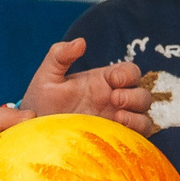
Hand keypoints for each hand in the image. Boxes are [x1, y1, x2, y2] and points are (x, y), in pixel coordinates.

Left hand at [21, 38, 153, 132]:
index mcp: (103, 81)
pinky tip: (117, 129)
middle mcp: (114, 100)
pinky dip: (135, 131)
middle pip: (142, 94)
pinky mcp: (115, 139)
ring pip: (144, 115)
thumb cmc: (41, 102)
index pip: (129, 72)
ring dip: (137, 115)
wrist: (35, 131)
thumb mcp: (47, 76)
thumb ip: (60, 55)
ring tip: (117, 117)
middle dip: (134, 95)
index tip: (113, 80)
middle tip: (114, 99)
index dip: (127, 74)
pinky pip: (138, 136)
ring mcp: (116, 121)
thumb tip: (81, 42)